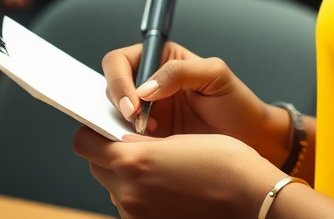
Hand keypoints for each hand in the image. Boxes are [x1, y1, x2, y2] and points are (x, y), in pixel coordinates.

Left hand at [73, 128, 283, 218]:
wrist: (248, 197)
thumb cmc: (222, 161)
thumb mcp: (177, 139)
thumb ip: (140, 142)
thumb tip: (120, 143)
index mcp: (133, 164)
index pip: (85, 143)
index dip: (94, 130)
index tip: (108, 124)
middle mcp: (128, 194)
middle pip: (96, 166)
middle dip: (110, 153)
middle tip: (138, 142)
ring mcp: (136, 216)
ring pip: (114, 187)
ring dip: (128, 175)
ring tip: (160, 166)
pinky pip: (131, 206)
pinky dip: (142, 194)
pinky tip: (168, 186)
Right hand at [101, 43, 291, 165]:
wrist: (248, 139)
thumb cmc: (235, 102)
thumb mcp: (215, 75)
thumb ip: (180, 72)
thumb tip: (146, 87)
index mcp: (161, 60)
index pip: (121, 61)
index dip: (119, 80)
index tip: (133, 103)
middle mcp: (148, 85)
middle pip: (109, 86)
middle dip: (117, 104)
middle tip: (135, 122)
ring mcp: (145, 114)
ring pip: (111, 116)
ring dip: (120, 127)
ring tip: (145, 136)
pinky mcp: (146, 141)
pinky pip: (122, 141)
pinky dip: (126, 145)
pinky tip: (146, 148)